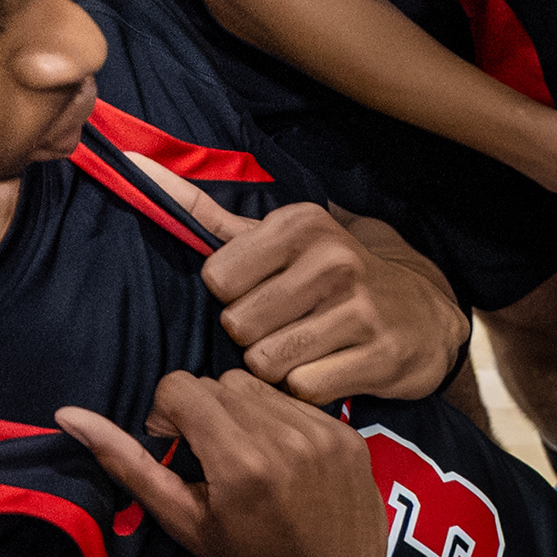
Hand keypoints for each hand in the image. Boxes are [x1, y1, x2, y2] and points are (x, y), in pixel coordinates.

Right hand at [59, 371, 395, 556]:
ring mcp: (326, 434)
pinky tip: (283, 463)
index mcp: (241, 459)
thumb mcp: (183, 520)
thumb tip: (68, 414)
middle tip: (211, 460)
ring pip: (257, 387)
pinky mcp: (351, 436)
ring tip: (247, 461)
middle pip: (217, 383)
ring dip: (240, 413)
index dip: (167, 416)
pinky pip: (296, 402)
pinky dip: (279, 421)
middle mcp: (287, 437)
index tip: (178, 451)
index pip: (180, 386)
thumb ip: (127, 463)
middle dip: (202, 414)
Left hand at [125, 157, 461, 403]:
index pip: (217, 279)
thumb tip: (130, 165)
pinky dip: (309, 391)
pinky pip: (306, 389)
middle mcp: (333, 260)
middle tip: (286, 330)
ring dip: (279, 368)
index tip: (263, 295)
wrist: (426, 314)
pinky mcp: (381, 356)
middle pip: (239, 326)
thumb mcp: (277, 238)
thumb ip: (203, 212)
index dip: (233, 298)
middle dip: (254, 338)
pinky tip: (329, 372)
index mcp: (300, 225)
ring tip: (304, 353)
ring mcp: (361, 309)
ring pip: (269, 362)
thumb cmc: (334, 278)